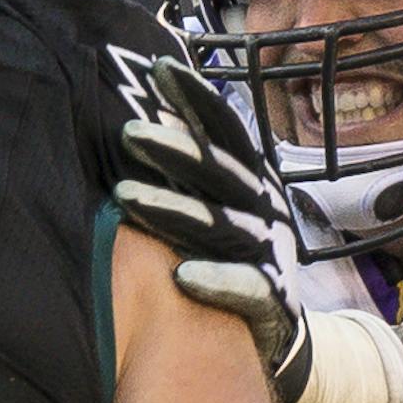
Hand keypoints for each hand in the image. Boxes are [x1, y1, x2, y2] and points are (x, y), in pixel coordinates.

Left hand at [116, 60, 314, 402]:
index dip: (197, 100)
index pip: (225, 131)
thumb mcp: (223, 206)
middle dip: (174, 150)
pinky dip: (217, 280)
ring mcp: (268, 254)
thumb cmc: (234, 259)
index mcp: (252, 183)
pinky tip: (183, 276)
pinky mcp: (271, 300)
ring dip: (174, 211)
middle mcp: (262, 211)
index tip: (160, 70)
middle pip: (217, 173)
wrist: (276, 333)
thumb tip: (150, 113)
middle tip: (129, 134)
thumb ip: (196, 167)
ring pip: (220, 226)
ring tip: (126, 198)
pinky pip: (244, 288)